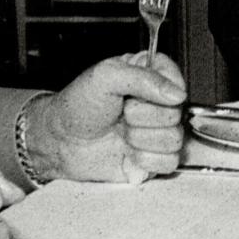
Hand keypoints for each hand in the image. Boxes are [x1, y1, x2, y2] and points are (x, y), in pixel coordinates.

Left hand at [25, 53, 185, 183]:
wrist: (62, 140)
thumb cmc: (77, 106)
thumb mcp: (103, 77)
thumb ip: (141, 78)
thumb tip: (176, 92)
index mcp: (147, 76)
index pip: (176, 79)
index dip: (162, 90)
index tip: (136, 94)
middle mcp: (156, 103)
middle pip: (176, 113)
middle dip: (142, 116)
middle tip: (121, 114)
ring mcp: (157, 131)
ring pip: (175, 139)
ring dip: (141, 138)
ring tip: (121, 132)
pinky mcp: (156, 157)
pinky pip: (169, 162)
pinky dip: (145, 159)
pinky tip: (128, 151)